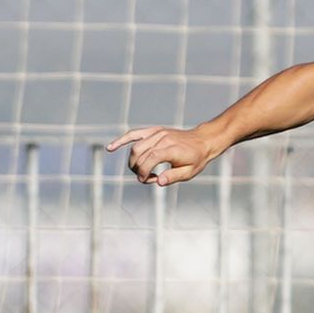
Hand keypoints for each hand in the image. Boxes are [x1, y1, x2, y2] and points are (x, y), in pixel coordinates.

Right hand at [107, 125, 221, 186]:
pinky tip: (110, 148)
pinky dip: (122, 140)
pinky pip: (134, 134)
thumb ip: (173, 176)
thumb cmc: (197, 159)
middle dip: (138, 168)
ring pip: (135, 146)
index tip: (145, 180)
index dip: (144, 172)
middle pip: (140, 153)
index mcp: (171, 149)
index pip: (150, 159)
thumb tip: (158, 182)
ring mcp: (157, 133)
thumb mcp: (189, 172)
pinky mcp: (154, 131)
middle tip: (146, 178)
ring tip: (141, 171)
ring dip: (133, 161)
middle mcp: (162, 139)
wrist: (203, 141)